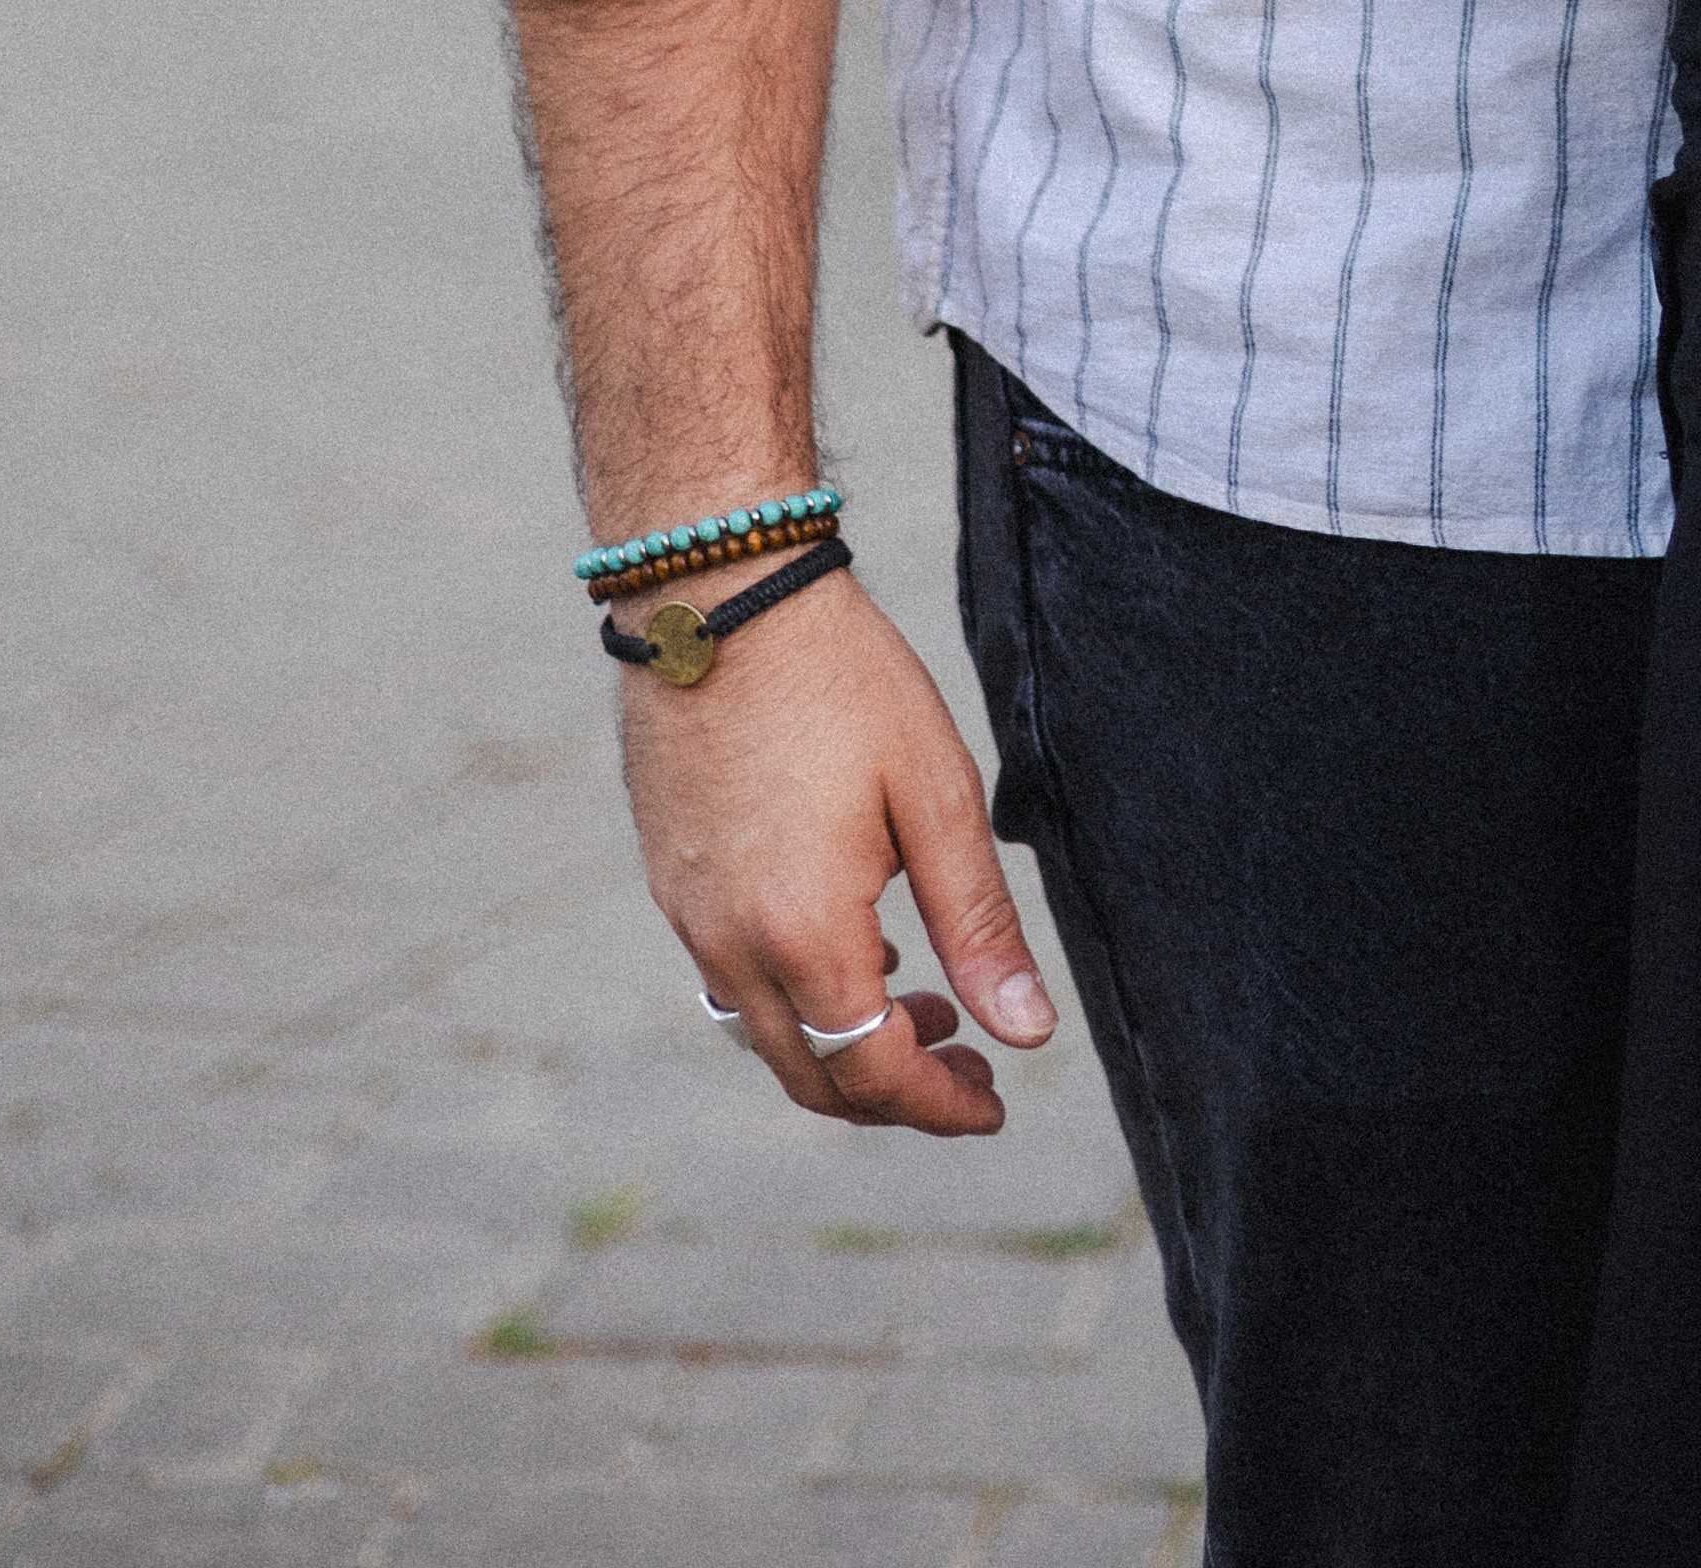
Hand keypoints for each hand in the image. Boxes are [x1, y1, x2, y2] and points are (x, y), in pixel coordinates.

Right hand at [619, 568, 1054, 1133]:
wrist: (718, 594)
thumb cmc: (841, 678)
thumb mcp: (934, 792)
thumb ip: (979, 925)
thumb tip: (1029, 1032)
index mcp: (804, 932)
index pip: (872, 1075)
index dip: (939, 1106)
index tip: (995, 1101)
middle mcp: (731, 945)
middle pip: (813, 1078)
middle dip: (896, 1095)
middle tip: (969, 1061)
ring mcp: (689, 917)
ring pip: (768, 1038)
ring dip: (844, 1049)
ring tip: (921, 1005)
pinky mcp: (671, 883)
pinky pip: (733, 984)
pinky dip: (797, 999)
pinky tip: (851, 946)